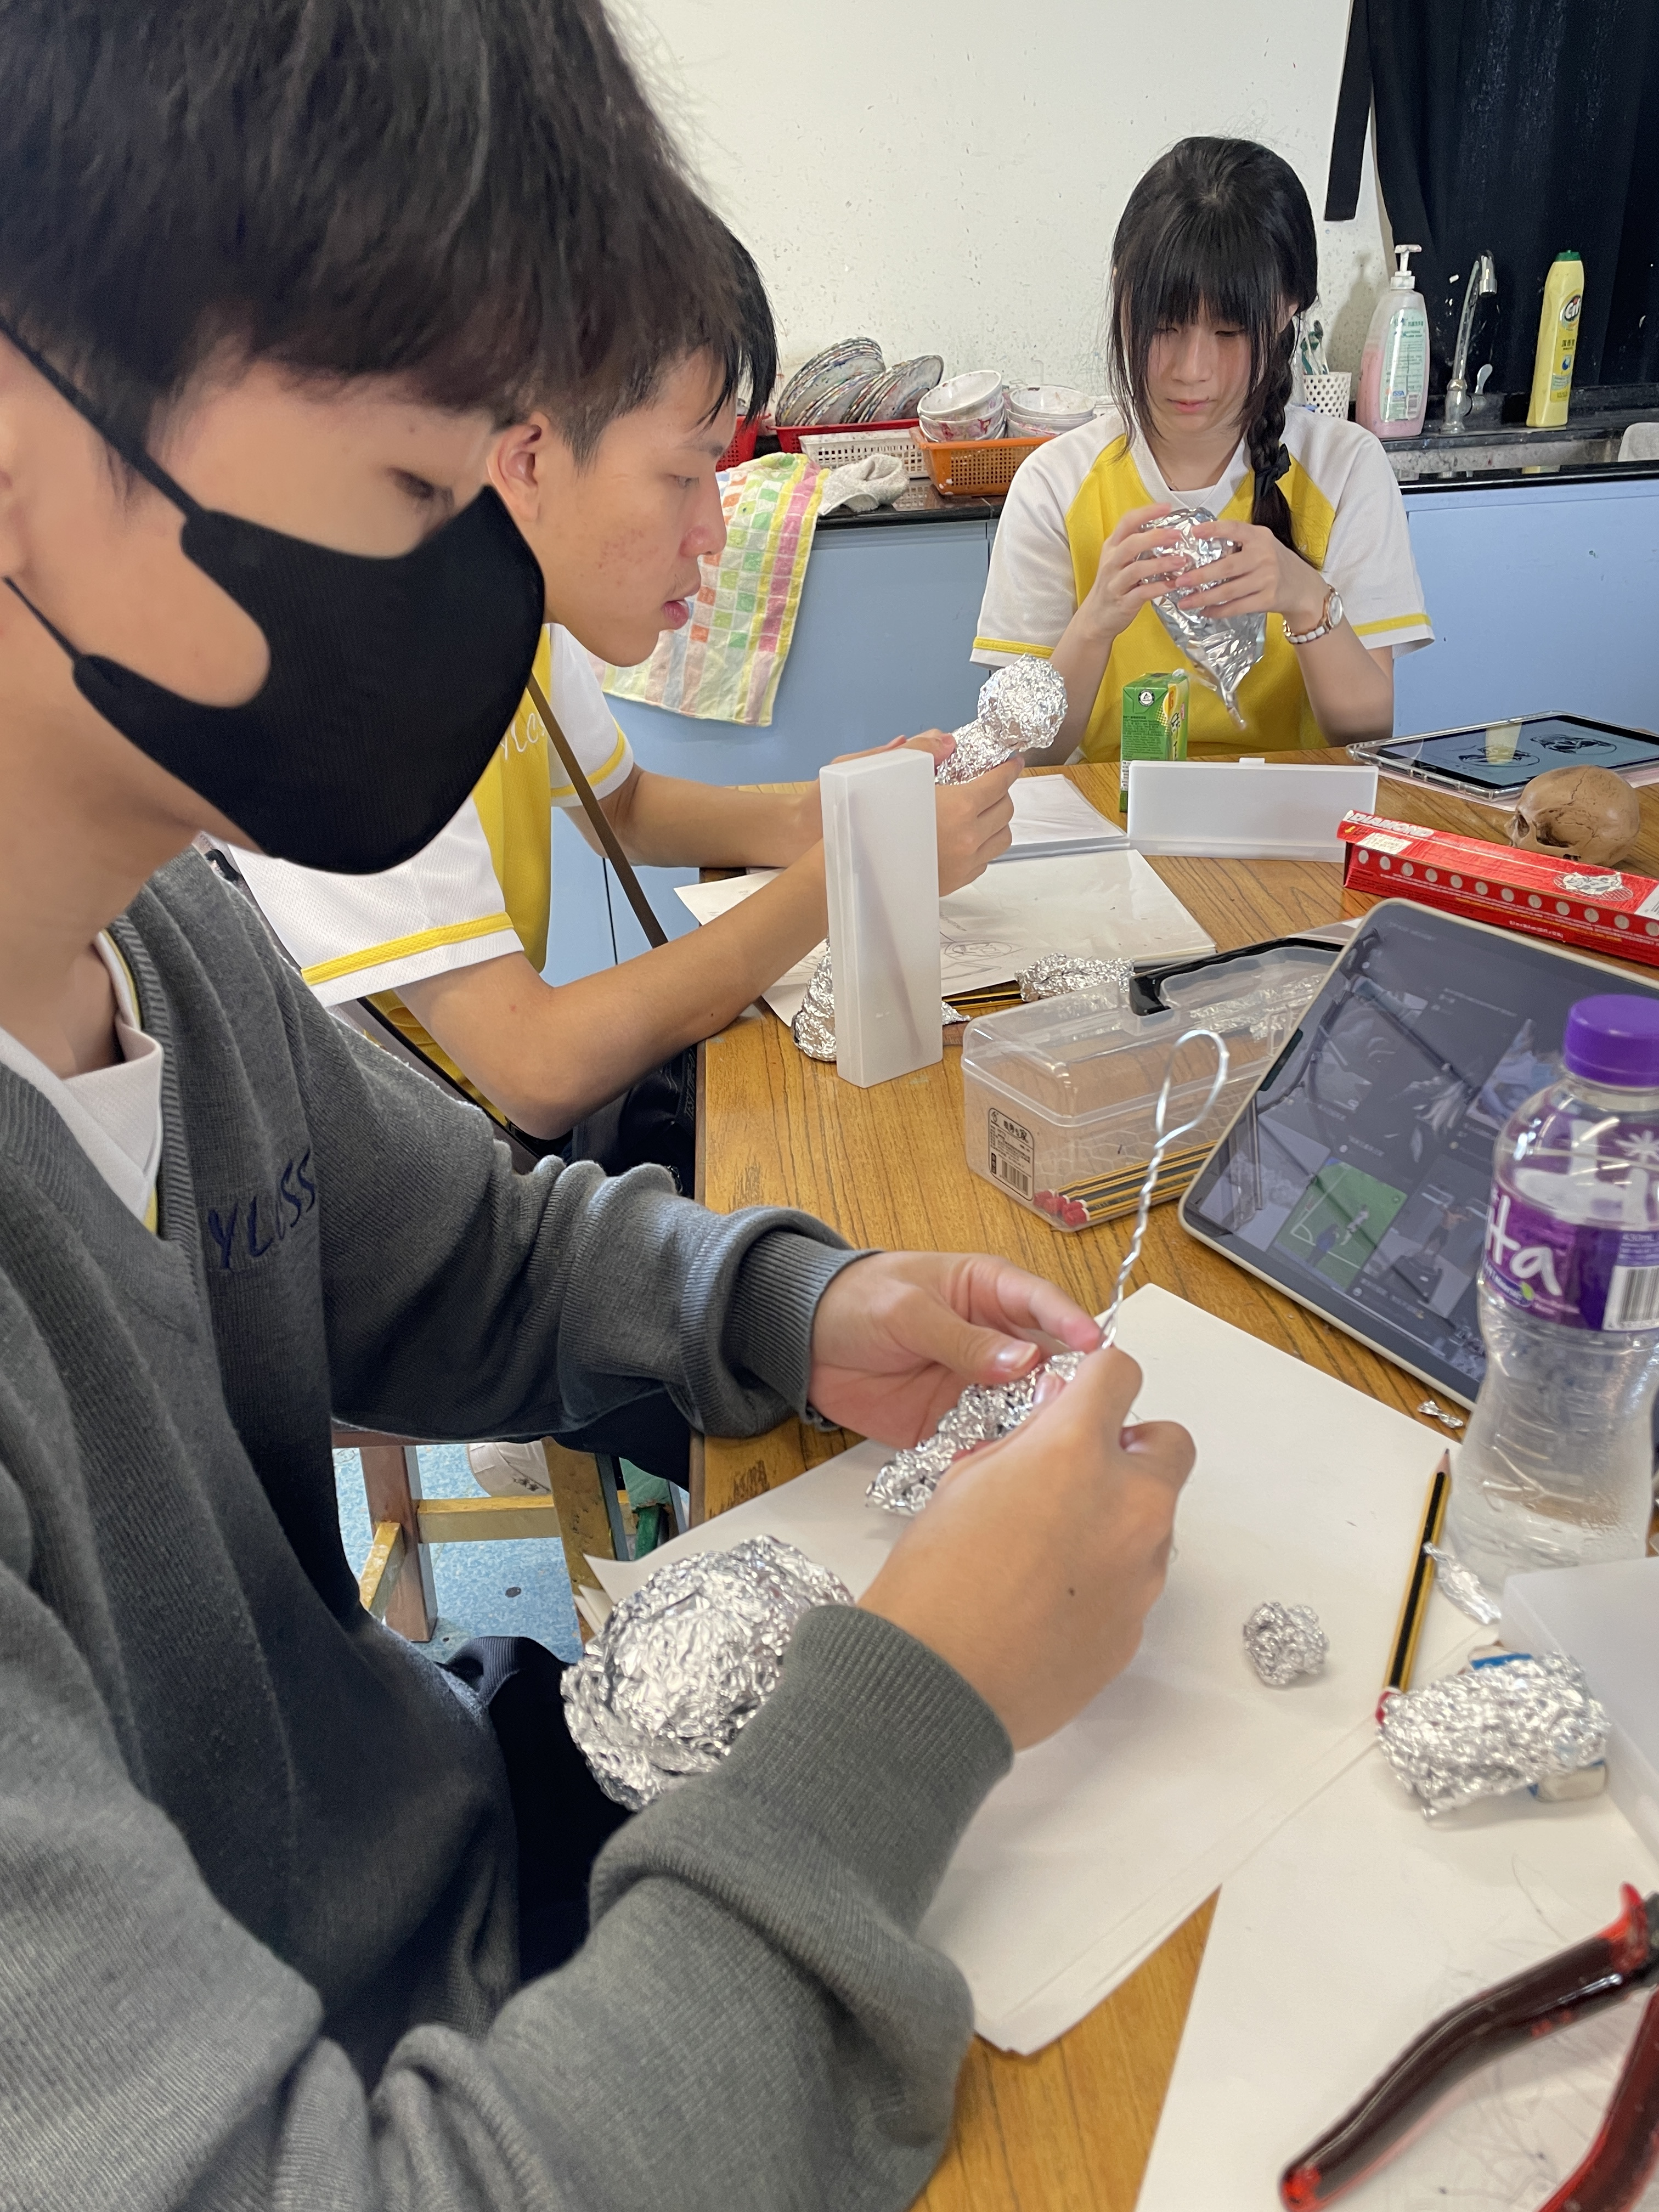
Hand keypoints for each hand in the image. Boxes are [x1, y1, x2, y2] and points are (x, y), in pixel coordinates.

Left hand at [805, 1252, 1101, 1446]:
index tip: (1097, 1347)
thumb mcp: (907, 1310)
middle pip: (1049, 1365)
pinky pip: (987, 1443)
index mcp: (990, 1293)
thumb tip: (1020, 1359)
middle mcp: (995, 1342)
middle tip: (1077, 1410)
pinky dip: (997, 1456)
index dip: (1072, 1323)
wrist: (804, 1342)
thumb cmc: (856, 1301)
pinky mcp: (955, 1425)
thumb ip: (961, 1338)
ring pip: (1024, 1409)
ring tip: (1044, 1446)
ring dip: (1034, 1427)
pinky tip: (1004, 1470)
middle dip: (1065, 1387)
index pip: (1044, 1303)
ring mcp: (978, 1386)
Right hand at [825, 732, 1019, 895]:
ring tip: (981, 810)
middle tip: (991, 783)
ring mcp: (964, 863)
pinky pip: (984, 860)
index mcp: (958, 808)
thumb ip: (923, 752)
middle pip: (1006, 810)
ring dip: (996, 821)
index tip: (1011, 761)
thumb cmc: (866, 822)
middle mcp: (968, 838)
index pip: (999, 783)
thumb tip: (946, 741)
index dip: (1008, 768)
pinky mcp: (956, 881)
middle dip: (1002, 793)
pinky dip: (982, 844)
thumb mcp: (889, 773)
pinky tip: (964, 834)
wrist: (850, 867)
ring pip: (1002, 838)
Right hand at [860, 1349, 1193, 1747]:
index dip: (1097, 1381)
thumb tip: (1056, 1417)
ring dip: (1117, 1517)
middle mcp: (1127, 1504)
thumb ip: (1025, 1441)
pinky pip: (1135, 1580)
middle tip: (1079, 1471)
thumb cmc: (934, 1581)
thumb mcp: (964, 1480)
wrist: (934, 1685)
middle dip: (1132, 1447)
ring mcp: (1141, 1570)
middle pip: (1170, 1444)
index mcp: (1077, 1451)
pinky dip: (1106, 1576)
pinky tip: (1049, 1598)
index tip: (1082, 1396)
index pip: (1120, 1375)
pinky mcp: (1137, 1625)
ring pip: (1154, 1518)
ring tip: (1049, 1549)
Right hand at [1073, 501, 1191, 646]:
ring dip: (1160, 564)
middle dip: (1156, 537)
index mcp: (1112, 547)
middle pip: (1131, 543)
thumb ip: (1137, 544)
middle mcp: (1111, 562)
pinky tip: (1173, 584)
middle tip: (1178, 535)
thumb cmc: (1114, 585)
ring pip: (1136, 569)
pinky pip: (1141, 593)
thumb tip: (1167, 530)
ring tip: (1181, 561)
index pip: (1127, 522)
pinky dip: (1159, 588)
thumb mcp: (1119, 560)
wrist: (1095, 617)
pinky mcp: (1122, 603)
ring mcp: (1115, 583)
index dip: (1147, 512)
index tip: (1167, 507)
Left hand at [1174, 520, 1327, 629]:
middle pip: (1227, 566)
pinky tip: (1204, 612)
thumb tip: (1198, 546)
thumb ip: (1238, 543)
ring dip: (1204, 598)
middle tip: (1180, 581)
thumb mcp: (1261, 544)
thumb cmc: (1274, 563)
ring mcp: (1268, 578)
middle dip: (1201, 575)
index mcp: (1260, 536)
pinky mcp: (1268, 599)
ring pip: (1229, 590)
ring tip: (1185, 601)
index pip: (1234, 529)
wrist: (1303, 587)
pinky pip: (1237, 607)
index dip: (1214, 530)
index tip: (1193, 532)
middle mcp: (1264, 555)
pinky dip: (1218, 611)